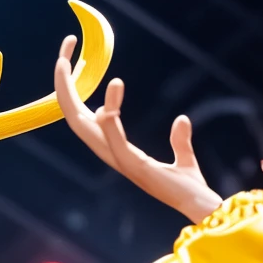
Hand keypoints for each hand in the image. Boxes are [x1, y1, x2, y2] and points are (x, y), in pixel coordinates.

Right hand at [54, 37, 222, 223]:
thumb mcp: (184, 157)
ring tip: (68, 63)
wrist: (199, 207)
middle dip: (65, 89)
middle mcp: (113, 156)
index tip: (74, 64)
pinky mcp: (134, 166)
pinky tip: (114, 86)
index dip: (76, 95)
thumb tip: (181, 119)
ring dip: (73, 96)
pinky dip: (111, 116)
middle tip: (62, 54)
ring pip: (86, 128)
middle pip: (77, 120)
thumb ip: (179, 139)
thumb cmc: (188, 189)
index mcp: (119, 152)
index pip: (87, 120)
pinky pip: (115, 139)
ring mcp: (121, 161)